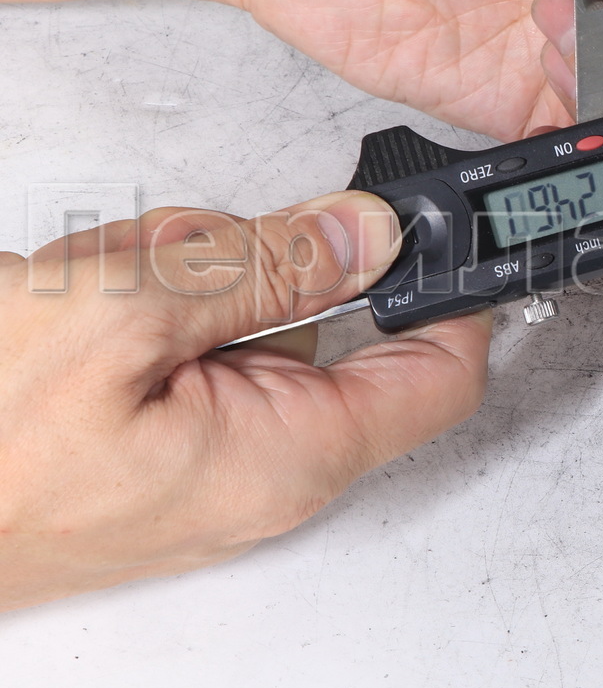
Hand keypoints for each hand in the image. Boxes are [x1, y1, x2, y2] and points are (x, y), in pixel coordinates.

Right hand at [0, 191, 490, 611]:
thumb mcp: (122, 318)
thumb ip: (267, 269)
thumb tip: (372, 236)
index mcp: (290, 452)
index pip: (442, 372)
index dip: (449, 289)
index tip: (428, 222)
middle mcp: (261, 465)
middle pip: (325, 322)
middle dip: (256, 262)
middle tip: (173, 256)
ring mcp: (200, 453)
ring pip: (240, 316)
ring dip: (175, 275)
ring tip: (90, 289)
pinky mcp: (146, 439)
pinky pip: (177, 344)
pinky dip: (133, 305)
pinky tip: (68, 307)